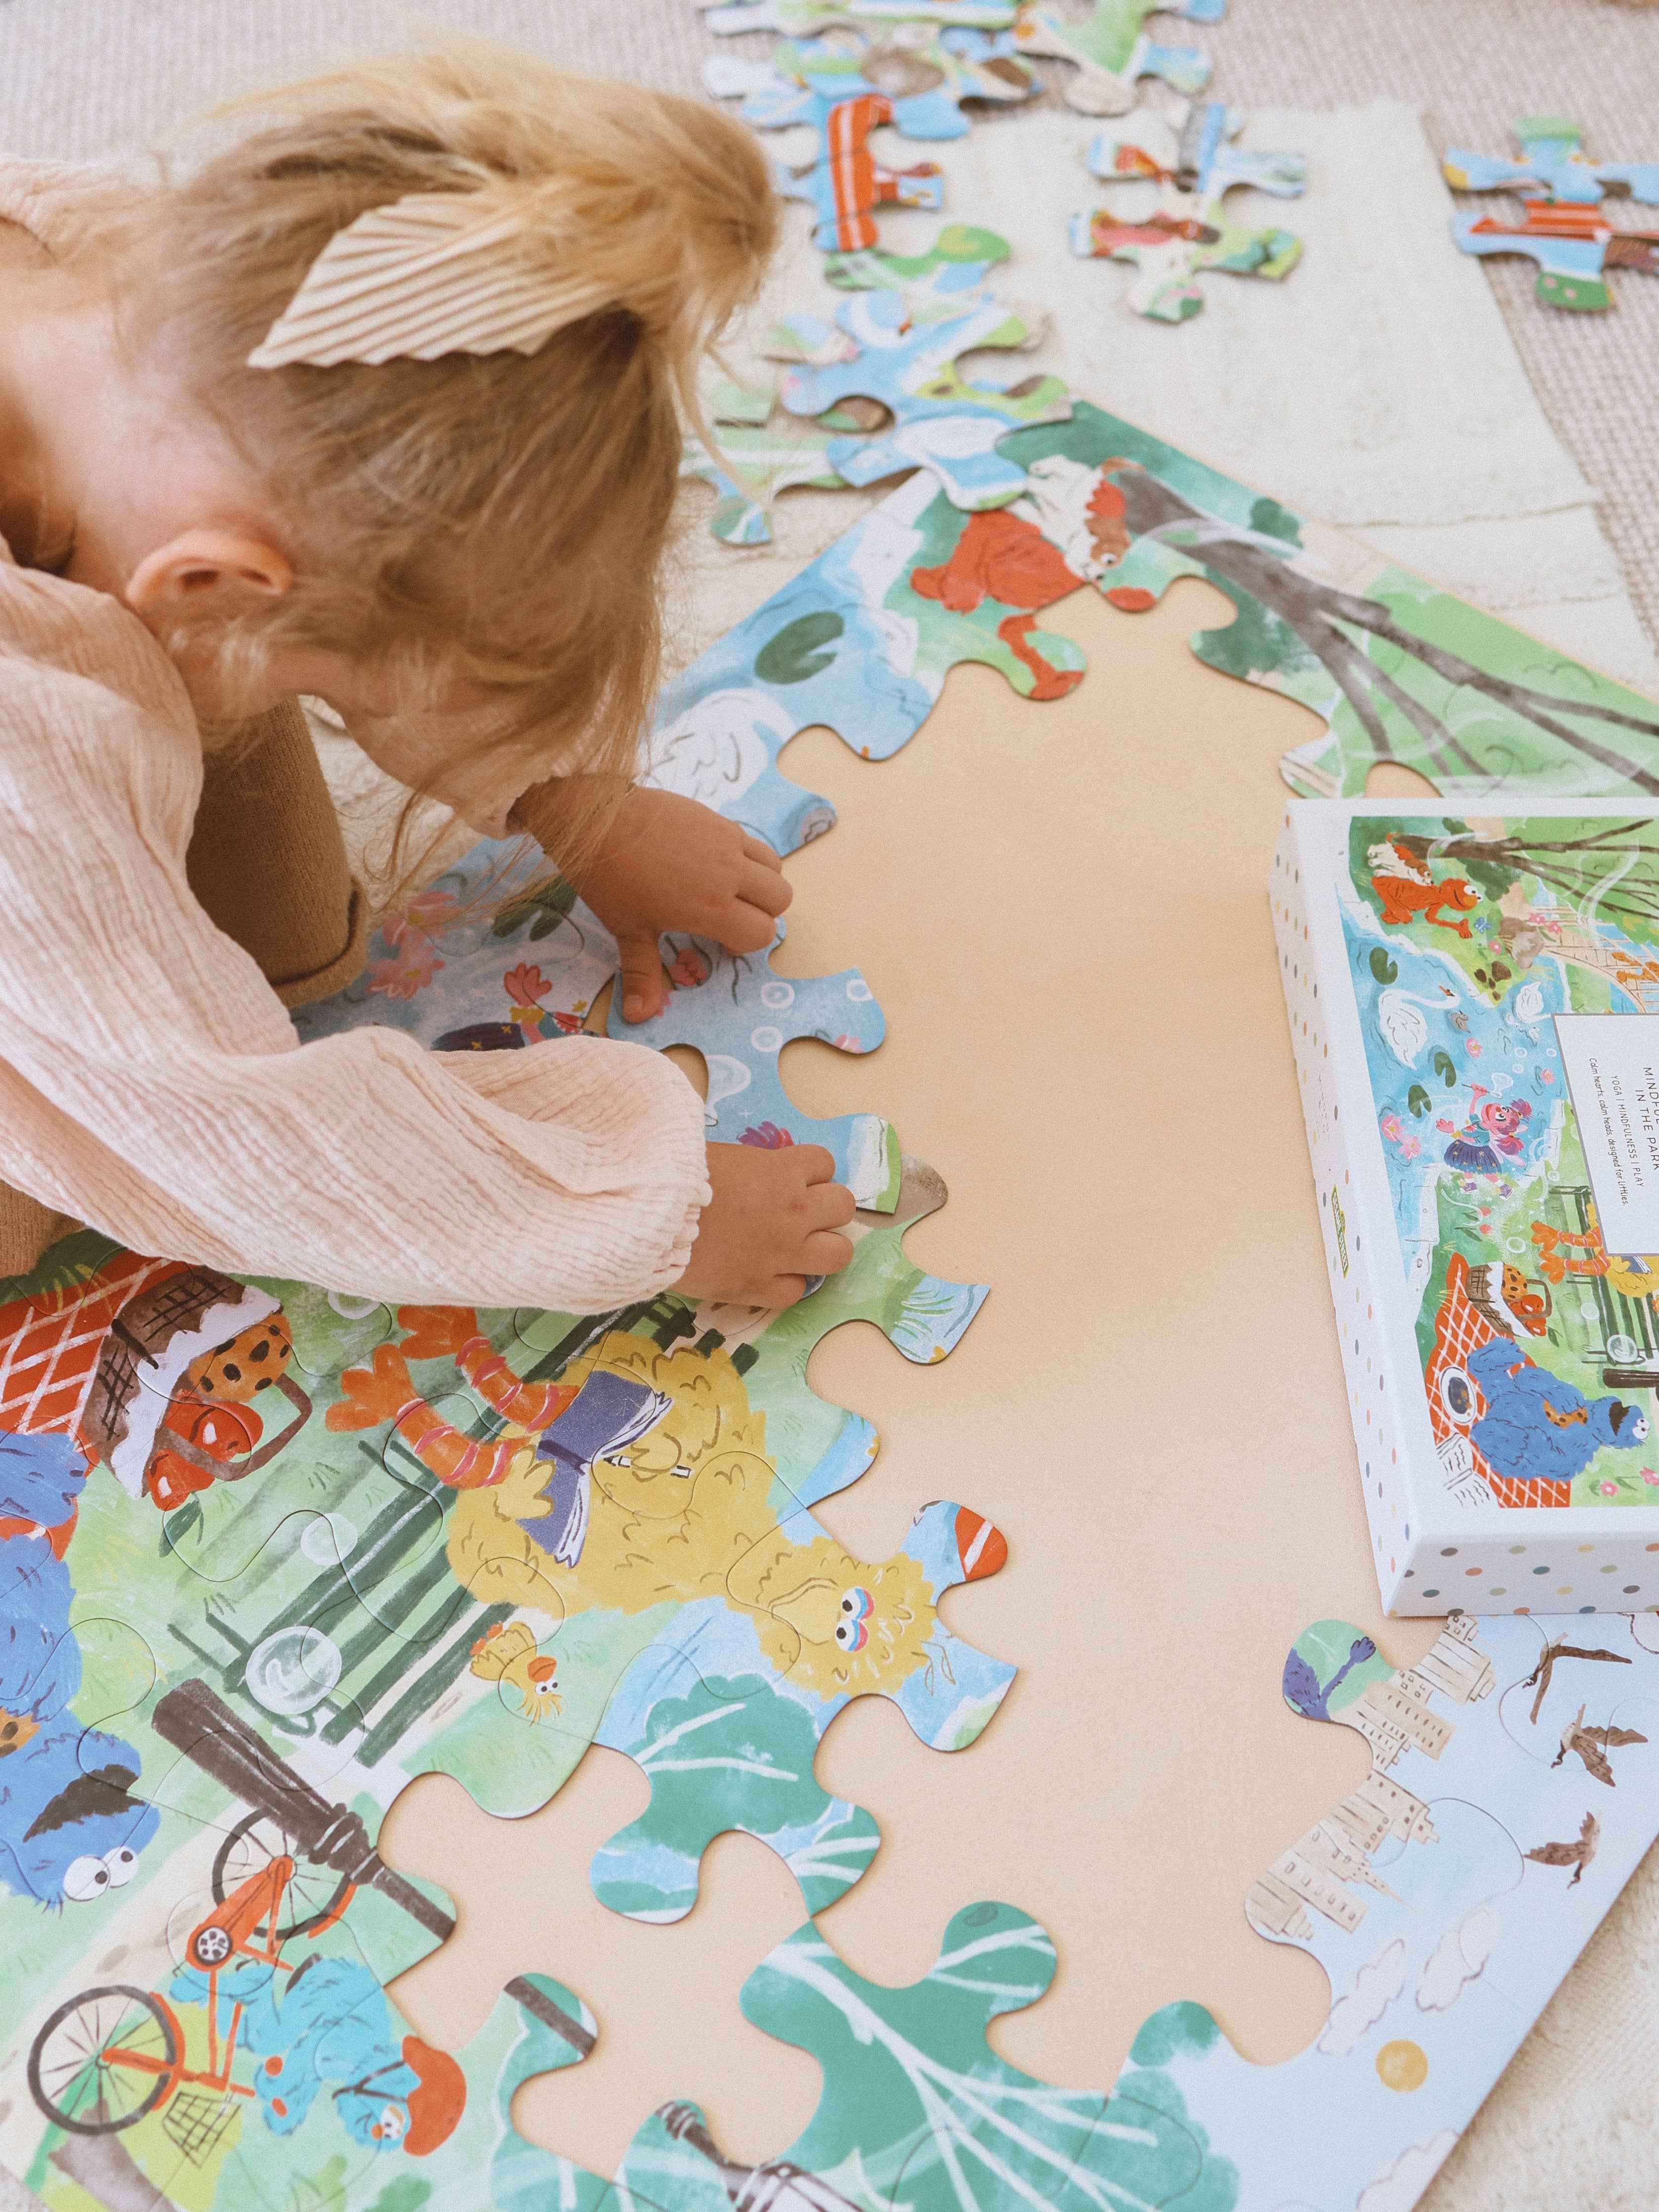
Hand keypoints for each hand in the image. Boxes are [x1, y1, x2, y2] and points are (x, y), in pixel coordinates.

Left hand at [517, 783, 790, 1022]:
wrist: (594, 818)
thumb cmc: (609, 878)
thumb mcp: (627, 930)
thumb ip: (642, 973)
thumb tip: (638, 1016)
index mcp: (710, 906)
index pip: (761, 932)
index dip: (745, 943)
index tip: (719, 941)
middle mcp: (728, 873)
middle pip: (780, 899)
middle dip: (762, 914)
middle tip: (728, 916)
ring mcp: (726, 841)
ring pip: (774, 867)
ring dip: (761, 883)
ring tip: (729, 889)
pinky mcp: (718, 818)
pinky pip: (753, 842)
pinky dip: (747, 857)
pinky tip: (713, 862)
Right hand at [676, 1143, 854, 1308]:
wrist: (648, 1218)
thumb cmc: (675, 1176)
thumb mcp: (719, 1155)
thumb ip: (748, 1166)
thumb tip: (748, 1173)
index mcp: (783, 1171)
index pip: (825, 1162)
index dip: (809, 1171)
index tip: (790, 1178)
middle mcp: (794, 1211)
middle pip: (843, 1206)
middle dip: (825, 1208)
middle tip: (798, 1214)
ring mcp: (782, 1253)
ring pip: (839, 1253)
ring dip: (822, 1248)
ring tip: (798, 1249)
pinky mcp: (760, 1288)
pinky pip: (797, 1292)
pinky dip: (785, 1285)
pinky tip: (766, 1276)